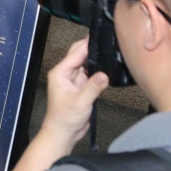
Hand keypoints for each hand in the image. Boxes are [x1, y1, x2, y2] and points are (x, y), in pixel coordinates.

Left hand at [38, 38, 108, 152]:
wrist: (63, 133)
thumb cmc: (65, 118)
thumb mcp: (81, 102)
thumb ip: (93, 87)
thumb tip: (104, 74)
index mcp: (60, 73)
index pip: (75, 54)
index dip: (87, 45)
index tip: (99, 36)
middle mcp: (66, 74)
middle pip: (80, 56)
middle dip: (91, 49)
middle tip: (107, 41)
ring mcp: (74, 80)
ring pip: (86, 64)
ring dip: (96, 61)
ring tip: (110, 52)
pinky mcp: (82, 87)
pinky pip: (91, 75)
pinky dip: (98, 71)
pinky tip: (108, 68)